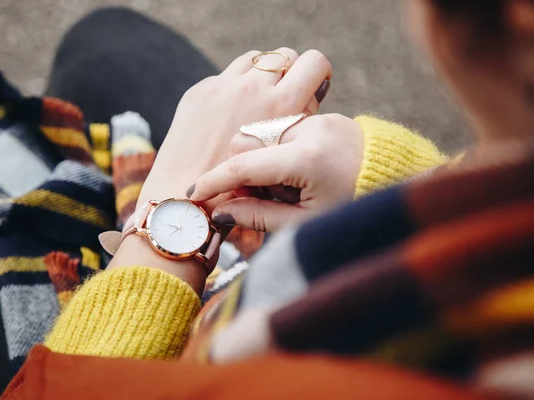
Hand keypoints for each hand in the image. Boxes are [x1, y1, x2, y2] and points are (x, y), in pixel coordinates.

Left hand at [137, 48, 331, 208]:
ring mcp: (223, 85)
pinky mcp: (201, 90)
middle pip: (286, 54)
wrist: (185, 199)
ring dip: (263, 75)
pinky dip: (236, 87)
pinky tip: (233, 114)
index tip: (312, 89)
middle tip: (286, 99)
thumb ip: (300, 123)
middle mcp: (253, 88)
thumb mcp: (286, 157)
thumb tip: (309, 97)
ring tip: (261, 103)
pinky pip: (228, 75)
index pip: (315, 62)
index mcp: (281, 105)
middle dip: (290, 72)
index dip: (318, 74)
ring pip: (257, 59)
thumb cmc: (244, 191)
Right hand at [188, 113, 363, 231]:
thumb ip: (259, 217)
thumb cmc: (352, 212)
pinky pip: (281, 131)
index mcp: (309, 158)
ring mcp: (318, 119)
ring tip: (285, 190)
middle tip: (258, 199)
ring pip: (261, 134)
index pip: (244, 164)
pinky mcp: (323, 118)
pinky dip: (277, 154)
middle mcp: (311, 129)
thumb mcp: (304, 224)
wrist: (397, 188)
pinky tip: (295, 177)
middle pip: (247, 141)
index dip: (214, 180)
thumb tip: (221, 213)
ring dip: (261, 163)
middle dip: (242, 171)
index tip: (193, 194)